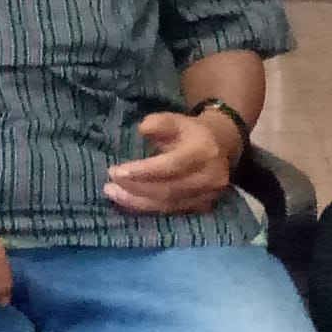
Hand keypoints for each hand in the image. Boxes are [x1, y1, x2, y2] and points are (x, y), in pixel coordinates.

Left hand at [104, 112, 235, 215]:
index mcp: (203, 152)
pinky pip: (171, 211)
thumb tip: (142, 129)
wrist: (221, 144)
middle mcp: (209, 177)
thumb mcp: (176, 120)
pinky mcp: (203, 207)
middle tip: (109, 185)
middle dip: (136, 188)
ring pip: (168, 204)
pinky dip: (148, 207)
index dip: (144, 171)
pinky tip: (129, 201)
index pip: (172, 165)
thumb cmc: (191, 132)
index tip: (117, 171)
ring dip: (137, 201)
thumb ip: (159, 123)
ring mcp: (208, 195)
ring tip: (113, 193)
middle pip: (168, 189)